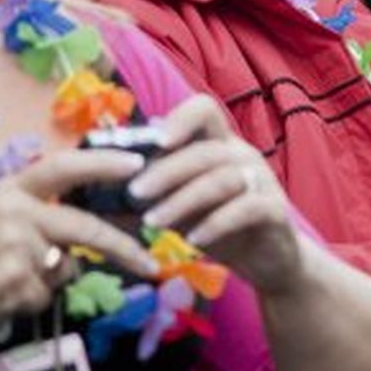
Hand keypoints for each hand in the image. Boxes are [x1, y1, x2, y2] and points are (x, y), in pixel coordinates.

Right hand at [0, 149, 159, 338]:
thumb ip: (40, 206)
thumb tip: (93, 218)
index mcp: (12, 188)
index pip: (64, 167)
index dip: (102, 164)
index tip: (136, 164)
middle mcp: (16, 214)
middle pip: (85, 228)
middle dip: (122, 248)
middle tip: (149, 263)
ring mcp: (15, 250)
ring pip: (66, 267)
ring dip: (52, 278)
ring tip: (13, 275)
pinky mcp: (13, 284)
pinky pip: (47, 295)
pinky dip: (34, 299)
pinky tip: (3, 293)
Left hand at [128, 94, 304, 295]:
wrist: (268, 260)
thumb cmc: (219, 229)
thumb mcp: (179, 211)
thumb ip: (147, 198)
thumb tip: (96, 194)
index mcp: (219, 145)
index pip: (204, 109)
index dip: (179, 119)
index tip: (154, 142)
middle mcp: (242, 156)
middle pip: (205, 149)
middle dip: (166, 171)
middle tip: (134, 194)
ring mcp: (261, 181)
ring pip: (223, 179)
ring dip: (183, 200)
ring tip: (154, 223)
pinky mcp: (274, 210)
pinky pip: (246, 208)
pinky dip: (217, 223)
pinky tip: (194, 241)